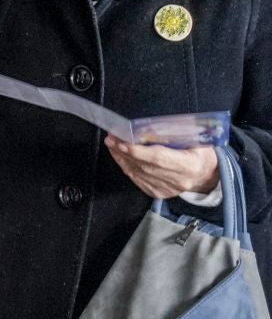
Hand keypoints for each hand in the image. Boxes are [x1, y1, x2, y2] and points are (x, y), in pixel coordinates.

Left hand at [106, 138, 220, 199]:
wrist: (207, 176)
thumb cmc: (200, 153)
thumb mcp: (196, 139)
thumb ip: (175, 133)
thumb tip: (149, 125)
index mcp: (190, 165)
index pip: (159, 159)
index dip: (138, 151)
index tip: (122, 142)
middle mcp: (179, 180)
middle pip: (145, 166)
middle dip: (124, 152)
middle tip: (111, 138)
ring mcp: (168, 189)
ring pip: (139, 174)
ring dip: (122, 158)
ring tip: (112, 145)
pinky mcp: (160, 193)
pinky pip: (138, 180)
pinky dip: (127, 168)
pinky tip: (120, 157)